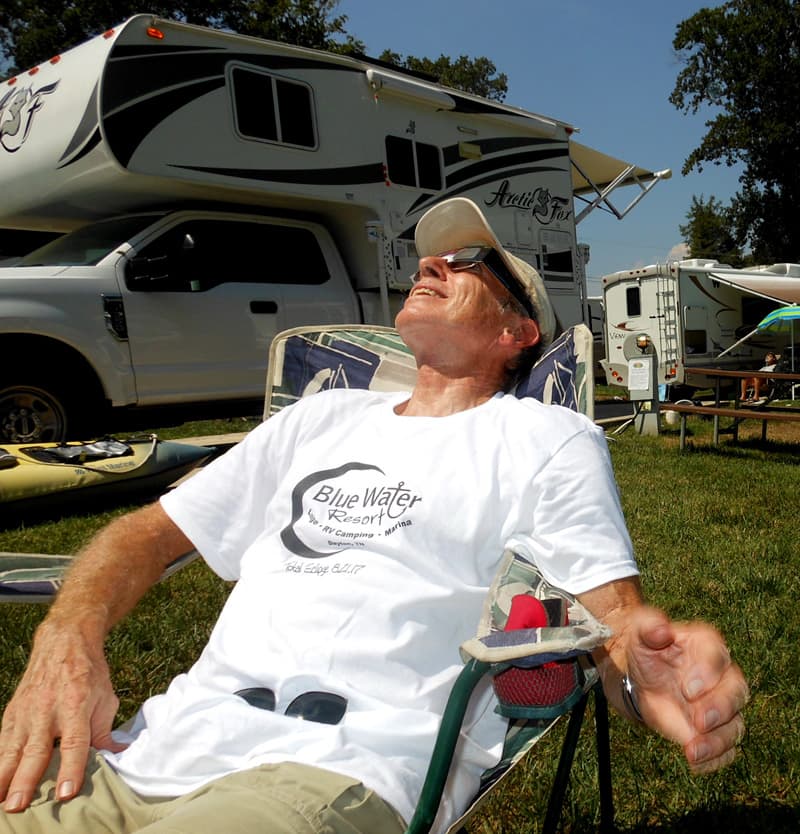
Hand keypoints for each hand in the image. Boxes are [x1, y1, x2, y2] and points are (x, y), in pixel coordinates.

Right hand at [0, 619, 126, 811]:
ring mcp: (26, 711)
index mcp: (76, 705)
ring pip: (12, 749)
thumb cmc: (89, 673)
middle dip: (26, 780)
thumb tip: (116, 757)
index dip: (71, 769)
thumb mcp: (106, 698)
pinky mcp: (12, 712)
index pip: (74, 743)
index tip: (66, 793)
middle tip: (18, 805)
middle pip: (36, 750)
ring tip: (0, 802)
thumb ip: (105, 731)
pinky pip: (2, 741)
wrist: (64, 641)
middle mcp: (48, 709)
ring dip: (4, 777)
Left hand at [625, 607, 748, 772]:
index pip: (718, 656)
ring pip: (736, 724)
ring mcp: (720, 706)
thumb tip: (661, 629)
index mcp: (706, 646)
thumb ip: (649, 625)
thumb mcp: (640, 631)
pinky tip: (695, 764)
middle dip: (721, 707)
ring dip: (719, 740)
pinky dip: (715, 759)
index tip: (688, 687)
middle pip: (737, 692)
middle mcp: (721, 676)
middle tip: (698, 719)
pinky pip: (726, 749)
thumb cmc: (645, 648)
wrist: (639, 677)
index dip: (708, 672)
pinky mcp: (714, 731)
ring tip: (694, 750)